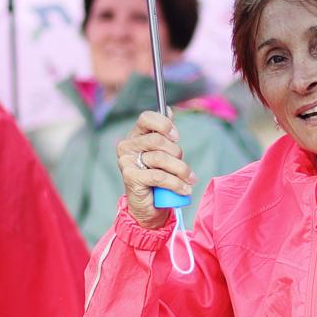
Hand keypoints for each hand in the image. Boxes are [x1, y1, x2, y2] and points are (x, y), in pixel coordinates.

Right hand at [116, 110, 194, 230]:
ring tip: (189, 180)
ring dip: (181, 170)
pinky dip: (176, 183)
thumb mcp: (164, 153)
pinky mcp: (130, 177)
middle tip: (184, 167)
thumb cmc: (158, 177)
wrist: (149, 206)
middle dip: (177, 153)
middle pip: (158, 140)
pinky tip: (184, 189)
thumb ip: (165, 133)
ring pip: (160, 158)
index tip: (176, 137)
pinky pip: (159, 176)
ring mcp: (126, 161)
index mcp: (136, 135)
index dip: (164, 124)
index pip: (146, 118)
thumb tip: (169, 110)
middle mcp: (127, 146)